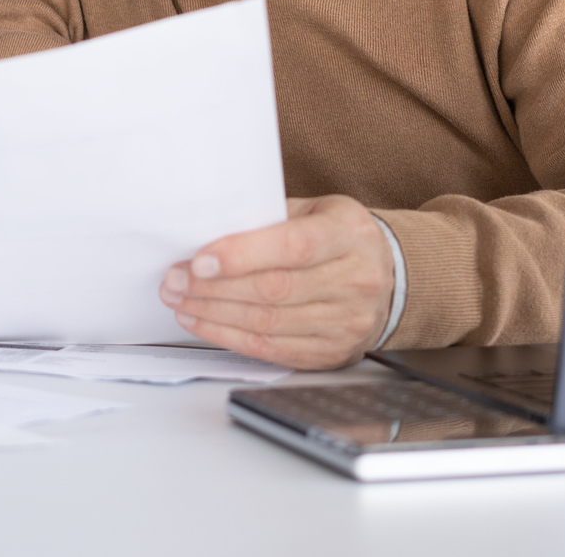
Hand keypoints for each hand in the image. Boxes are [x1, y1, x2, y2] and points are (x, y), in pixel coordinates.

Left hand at [159, 195, 394, 370]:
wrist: (390, 277)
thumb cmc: (339, 237)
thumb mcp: (315, 210)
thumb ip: (270, 218)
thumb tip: (209, 232)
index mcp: (349, 234)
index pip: (293, 247)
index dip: (242, 256)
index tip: (199, 260)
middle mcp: (355, 280)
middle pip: (274, 290)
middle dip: (214, 288)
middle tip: (174, 280)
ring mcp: (347, 322)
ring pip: (268, 324)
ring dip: (214, 314)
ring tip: (180, 300)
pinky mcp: (332, 353)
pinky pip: (272, 350)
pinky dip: (229, 337)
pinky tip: (203, 322)